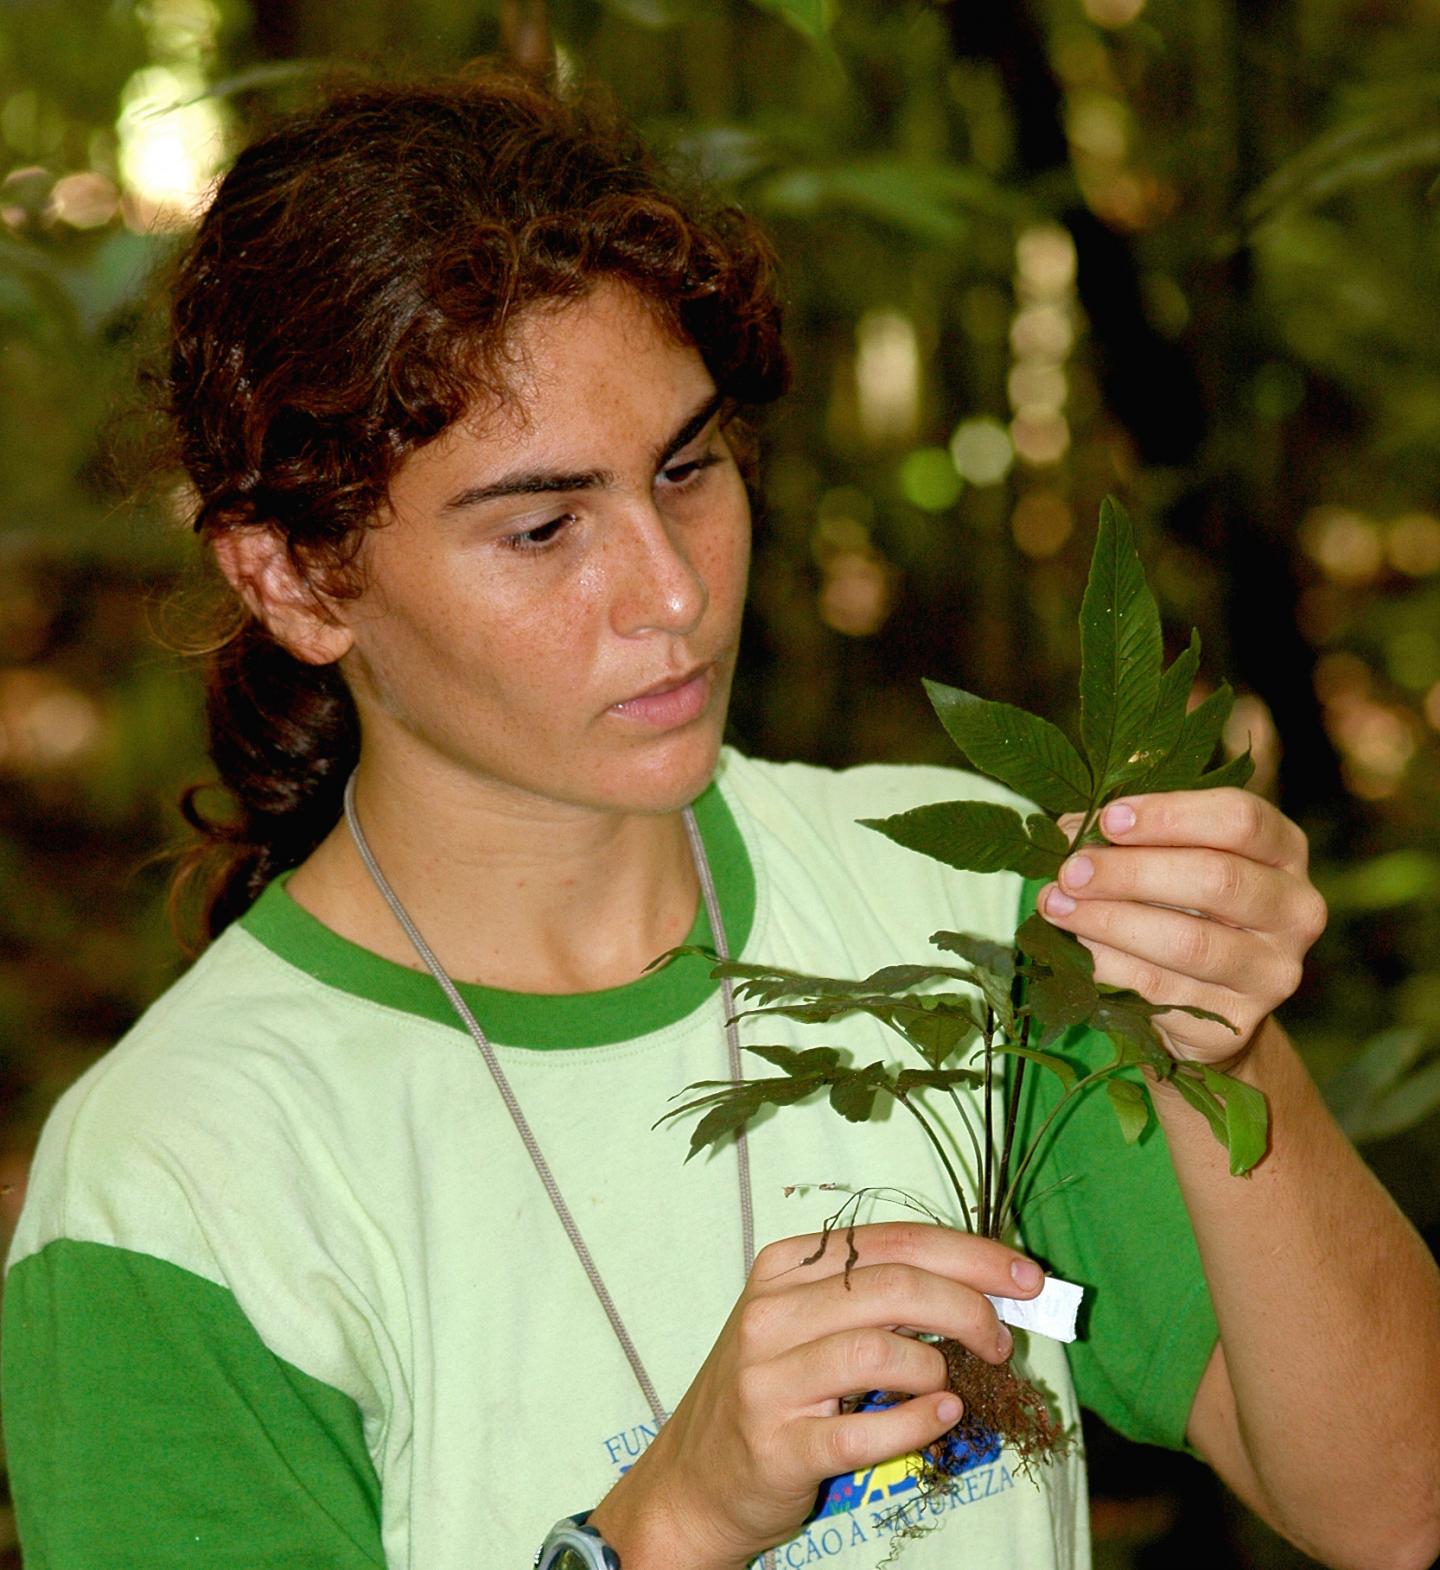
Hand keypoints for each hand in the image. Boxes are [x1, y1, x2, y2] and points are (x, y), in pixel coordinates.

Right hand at [588, 1221, 1043, 1569]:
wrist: (694, 1479)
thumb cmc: (774, 1389)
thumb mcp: (809, 1322)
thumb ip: (878, 1296)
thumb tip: (987, 1287)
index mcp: (786, 1265)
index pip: (895, 1241)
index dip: (972, 1256)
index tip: (1027, 1279)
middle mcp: (771, 1312)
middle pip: (893, 1286)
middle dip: (969, 1308)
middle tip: (1003, 1342)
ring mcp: (768, 1379)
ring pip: (879, 1350)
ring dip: (938, 1369)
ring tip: (950, 1387)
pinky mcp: (777, 1445)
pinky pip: (863, 1431)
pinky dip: (915, 1423)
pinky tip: (940, 1419)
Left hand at [1039, 788, 1327, 1066]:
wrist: (1206, 997)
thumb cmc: (1180, 902)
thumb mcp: (1167, 857)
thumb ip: (1130, 836)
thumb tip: (1073, 832)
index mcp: (1284, 849)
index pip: (1240, 819)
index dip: (1170, 815)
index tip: (1108, 819)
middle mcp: (1295, 908)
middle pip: (1216, 879)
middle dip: (1131, 872)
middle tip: (1071, 870)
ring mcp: (1273, 970)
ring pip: (1188, 941)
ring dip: (1110, 921)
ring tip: (1056, 905)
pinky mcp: (1238, 1020)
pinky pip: (1161, 989)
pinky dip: (1109, 964)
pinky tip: (1074, 947)